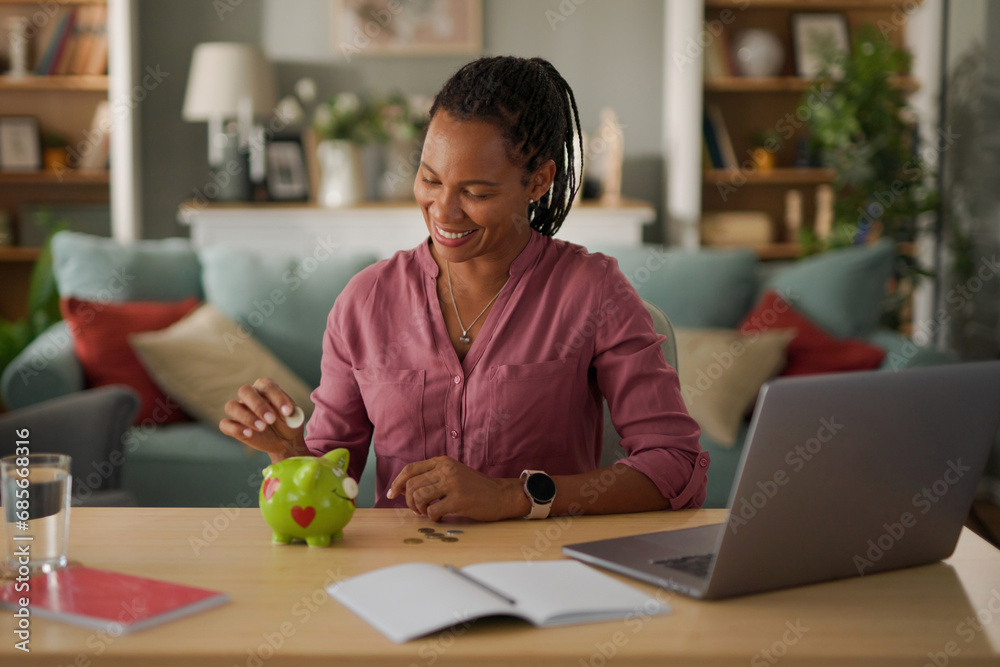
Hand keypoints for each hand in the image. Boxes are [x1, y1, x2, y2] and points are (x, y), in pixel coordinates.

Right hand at [219, 377, 307, 460]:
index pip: (266, 385)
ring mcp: (240, 411)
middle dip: (258, 405)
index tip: (288, 412)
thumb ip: (290, 414)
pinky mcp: (234, 426)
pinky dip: (235, 428)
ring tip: (262, 428)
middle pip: (244, 391)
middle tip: (271, 420)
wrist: (285, 441)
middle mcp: (250, 397)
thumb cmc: (289, 424)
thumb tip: (286, 414)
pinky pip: (225, 424)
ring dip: (246, 417)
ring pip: (231, 406)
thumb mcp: (295, 418)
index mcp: (266, 389)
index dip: (277, 397)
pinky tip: (249, 434)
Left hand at [387, 456, 529, 521]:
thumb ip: (432, 477)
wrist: (501, 495)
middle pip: (412, 485)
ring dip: (419, 509)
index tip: (392, 494)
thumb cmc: (475, 487)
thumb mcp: (453, 474)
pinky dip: (433, 517)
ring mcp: (452, 484)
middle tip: (417, 510)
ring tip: (428, 512)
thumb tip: (404, 490)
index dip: (397, 483)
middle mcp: (446, 470)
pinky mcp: (459, 500)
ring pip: (419, 497)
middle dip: (409, 501)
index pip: (410, 469)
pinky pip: (433, 511)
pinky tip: (441, 516)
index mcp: (442, 461)